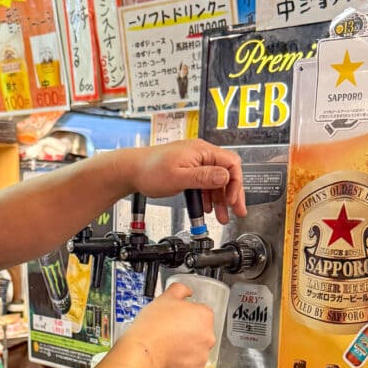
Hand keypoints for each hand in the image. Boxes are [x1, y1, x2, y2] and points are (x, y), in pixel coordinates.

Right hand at [124, 282, 215, 367]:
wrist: (143, 351)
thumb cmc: (153, 326)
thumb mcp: (165, 298)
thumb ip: (180, 290)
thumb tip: (186, 291)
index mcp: (204, 316)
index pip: (201, 315)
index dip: (187, 317)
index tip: (176, 321)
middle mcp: (208, 337)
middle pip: (200, 334)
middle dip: (188, 335)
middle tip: (169, 334)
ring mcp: (203, 356)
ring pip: (196, 352)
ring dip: (186, 351)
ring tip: (167, 348)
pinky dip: (182, 367)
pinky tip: (170, 360)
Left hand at [127, 140, 244, 225]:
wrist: (130, 170)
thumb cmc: (149, 171)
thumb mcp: (179, 177)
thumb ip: (203, 177)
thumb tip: (224, 177)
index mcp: (201, 151)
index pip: (231, 164)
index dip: (235, 184)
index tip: (231, 200)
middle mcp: (201, 154)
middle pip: (226, 173)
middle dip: (232, 194)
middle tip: (237, 211)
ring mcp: (195, 161)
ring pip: (216, 181)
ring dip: (219, 199)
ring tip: (221, 216)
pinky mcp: (188, 169)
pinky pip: (205, 183)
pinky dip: (208, 196)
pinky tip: (207, 208)